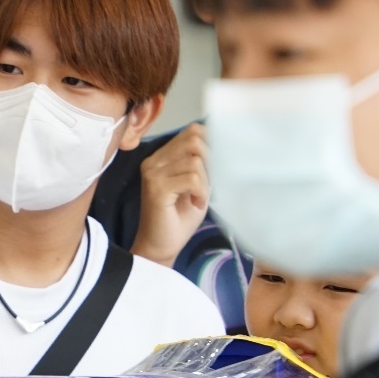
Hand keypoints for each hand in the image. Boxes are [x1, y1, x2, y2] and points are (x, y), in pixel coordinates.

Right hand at [133, 123, 209, 266]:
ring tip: (199, 198)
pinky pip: (192, 178)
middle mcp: (154, 161)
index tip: (217, 166)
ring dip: (206, 182)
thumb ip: (202, 163)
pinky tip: (196, 203)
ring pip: (195, 161)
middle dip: (211, 161)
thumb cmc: (179, 218)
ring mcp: (153, 174)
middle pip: (194, 140)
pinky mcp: (157, 188)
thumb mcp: (196, 184)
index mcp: (161, 157)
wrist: (160, 246)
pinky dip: (201, 192)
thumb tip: (225, 143)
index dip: (211, 143)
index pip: (192, 131)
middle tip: (209, 184)